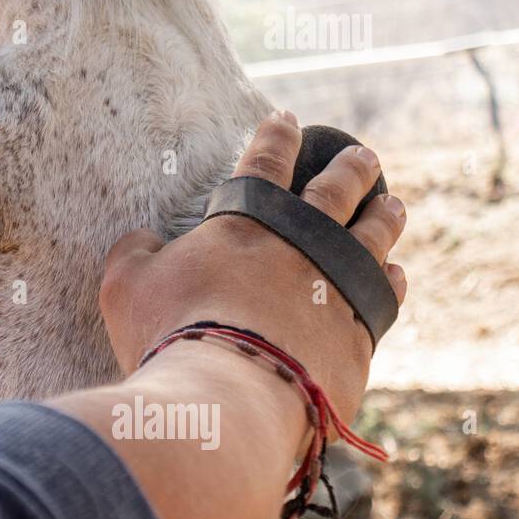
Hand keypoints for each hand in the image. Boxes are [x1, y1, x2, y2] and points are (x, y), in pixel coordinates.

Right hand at [98, 111, 407, 426]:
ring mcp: (337, 289)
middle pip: (336, 192)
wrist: (226, 398)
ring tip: (393, 205)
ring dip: (383, 216)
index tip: (286, 119)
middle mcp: (301, 246)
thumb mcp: (125, 284)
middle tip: (362, 155)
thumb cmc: (168, 334)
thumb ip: (134, 252)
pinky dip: (388, 280)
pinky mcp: (358, 337)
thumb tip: (144, 240)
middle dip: (349, 167)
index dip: (274, 138)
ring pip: (372, 238)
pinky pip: (383, 296)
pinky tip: (392, 274)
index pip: (264, 164)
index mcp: (244, 224)